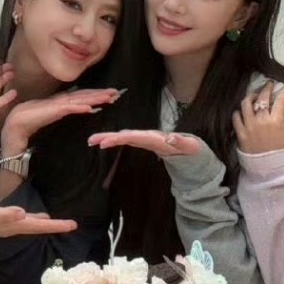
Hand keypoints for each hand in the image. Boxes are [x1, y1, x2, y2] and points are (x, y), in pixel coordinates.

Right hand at [0, 88, 122, 157]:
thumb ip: (64, 110)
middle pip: (85, 95)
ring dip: (95, 97)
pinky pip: (70, 108)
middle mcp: (62, 100)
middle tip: (117, 92)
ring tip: (109, 97)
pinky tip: (90, 107)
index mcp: (62, 101)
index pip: (83, 95)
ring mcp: (58, 104)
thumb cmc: (32, 119)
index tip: (110, 94)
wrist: (17, 124)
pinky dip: (80, 107)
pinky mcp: (53, 110)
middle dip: (101, 93)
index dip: (96, 94)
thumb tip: (81, 108)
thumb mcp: (52, 114)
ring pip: (81, 99)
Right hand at [0, 198, 77, 240]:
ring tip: (59, 223)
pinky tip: (35, 217)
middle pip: (38, 228)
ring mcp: (6, 226)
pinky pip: (23, 222)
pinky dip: (33, 220)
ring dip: (45, 224)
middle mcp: (11, 228)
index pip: (37, 226)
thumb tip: (22, 214)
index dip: (55, 225)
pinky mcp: (1, 221)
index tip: (72, 225)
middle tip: (72, 225)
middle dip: (55, 226)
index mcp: (11, 225)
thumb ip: (3, 214)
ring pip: (31, 226)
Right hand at [87, 128, 202, 158]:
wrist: (190, 148)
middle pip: (126, 135)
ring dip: (108, 137)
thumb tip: (171, 136)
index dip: (124, 137)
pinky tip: (103, 142)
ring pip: (124, 136)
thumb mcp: (190, 146)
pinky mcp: (143, 142)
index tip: (112, 139)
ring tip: (93, 141)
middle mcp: (147, 136)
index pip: (138, 136)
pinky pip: (126, 140)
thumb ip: (181, 141)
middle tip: (93, 140)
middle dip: (110, 136)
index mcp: (156, 137)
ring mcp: (144, 138)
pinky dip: (114, 140)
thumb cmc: (190, 148)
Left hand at [233, 82, 283, 154]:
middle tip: (269, 84)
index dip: (282, 91)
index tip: (283, 88)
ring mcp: (248, 127)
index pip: (279, 100)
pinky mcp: (240, 134)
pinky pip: (236, 116)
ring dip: (252, 96)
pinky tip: (245, 110)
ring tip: (255, 95)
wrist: (271, 174)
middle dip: (266, 88)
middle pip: (261, 98)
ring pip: (246, 104)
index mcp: (276, 121)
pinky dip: (240, 111)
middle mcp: (260, 121)